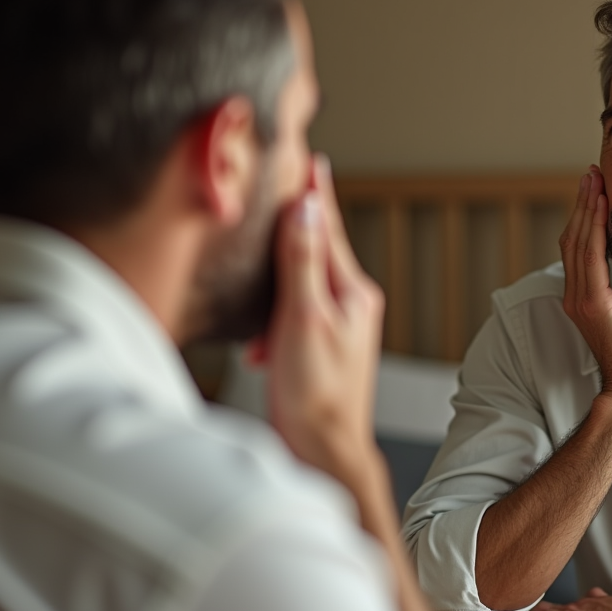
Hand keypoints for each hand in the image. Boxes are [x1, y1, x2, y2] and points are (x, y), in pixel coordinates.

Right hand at [263, 154, 386, 490]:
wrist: (323, 451)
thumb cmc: (315, 393)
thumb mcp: (304, 317)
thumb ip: (304, 261)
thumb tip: (307, 207)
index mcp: (352, 291)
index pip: (329, 228)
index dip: (316, 193)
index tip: (311, 159)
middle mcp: (350, 304)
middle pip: (316, 250)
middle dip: (294, 227)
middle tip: (283, 188)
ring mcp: (336, 327)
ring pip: (300, 284)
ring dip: (276, 282)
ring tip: (258, 265)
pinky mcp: (319, 349)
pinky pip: (292, 316)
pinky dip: (272, 320)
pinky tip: (259, 343)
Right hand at [559, 166, 611, 405]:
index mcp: (584, 295)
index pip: (580, 246)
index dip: (586, 216)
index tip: (596, 188)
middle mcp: (575, 294)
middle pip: (574, 238)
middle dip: (583, 203)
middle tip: (591, 172)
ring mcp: (580, 299)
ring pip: (579, 243)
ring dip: (586, 209)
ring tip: (593, 180)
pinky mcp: (591, 304)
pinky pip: (591, 258)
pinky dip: (594, 230)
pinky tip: (601, 208)